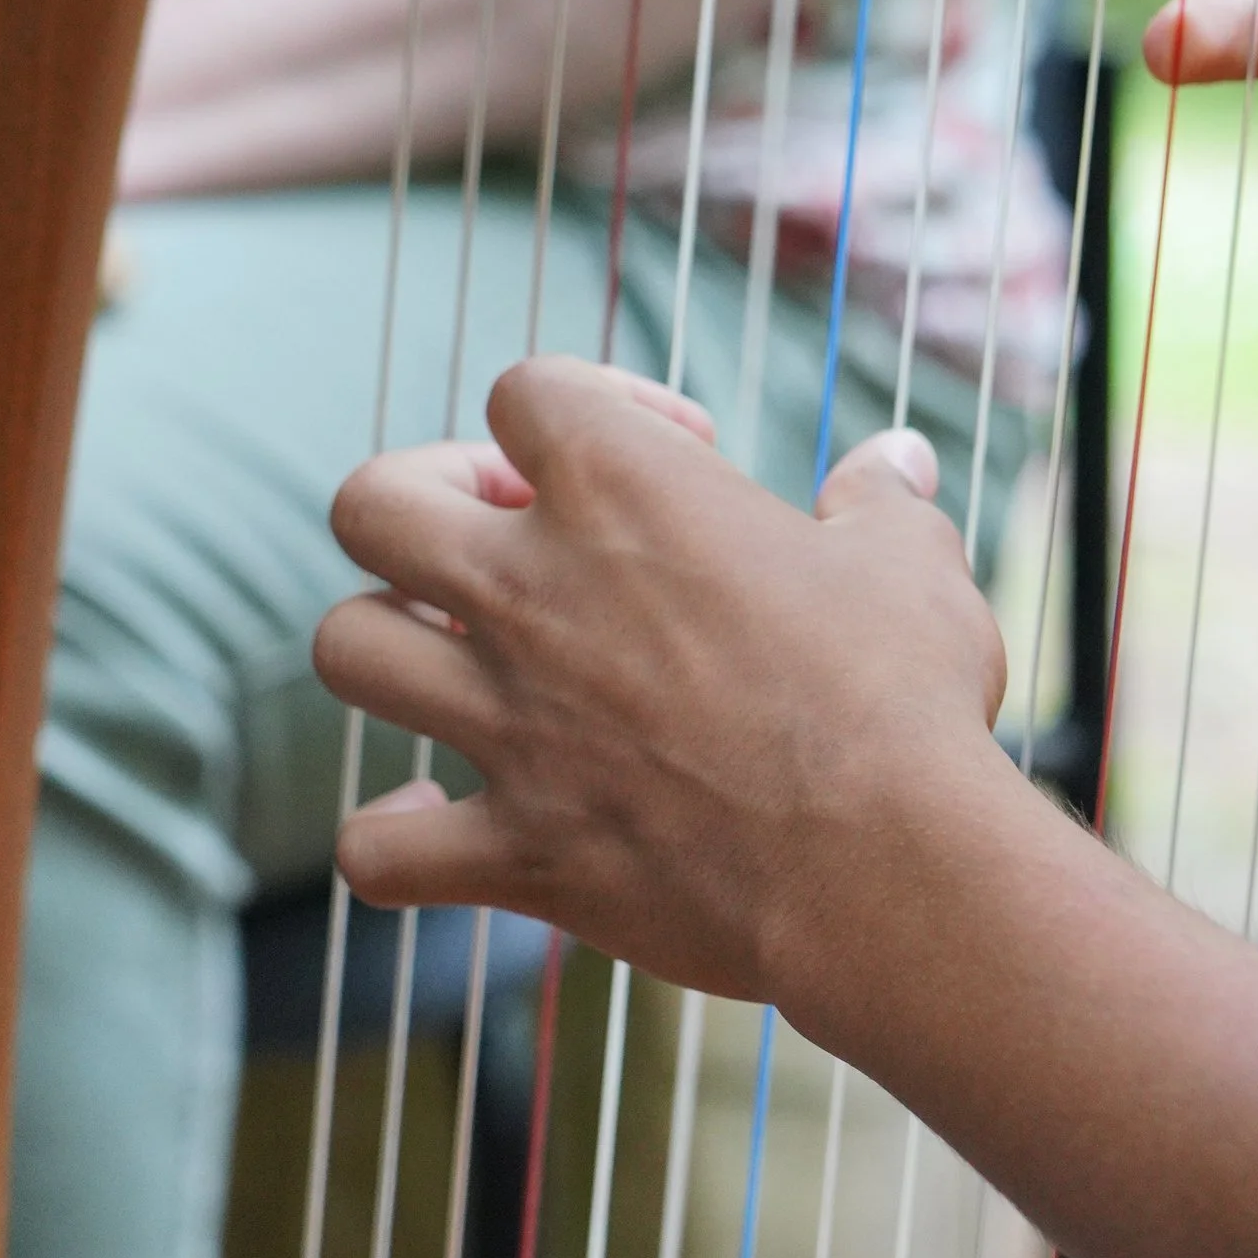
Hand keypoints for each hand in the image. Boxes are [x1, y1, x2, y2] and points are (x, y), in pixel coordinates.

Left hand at [315, 358, 1007, 1004]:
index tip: (677, 457)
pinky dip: (392, 838)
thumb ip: (882, 500)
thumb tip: (895, 462)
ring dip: (390, 644)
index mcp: (622, 492)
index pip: (524, 390)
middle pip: (372, 502)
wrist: (884, 867)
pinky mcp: (516, 851)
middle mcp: (533, 595)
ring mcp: (507, 724)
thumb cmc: (902, 700)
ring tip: (462, 661)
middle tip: (507, 541)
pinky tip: (436, 821)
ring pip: (347, 647)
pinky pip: (378, 850)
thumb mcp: (910, 564)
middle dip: (421, 504)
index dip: (589, 405)